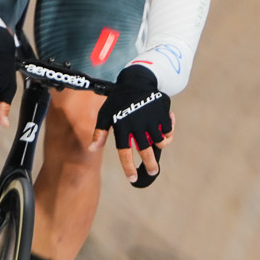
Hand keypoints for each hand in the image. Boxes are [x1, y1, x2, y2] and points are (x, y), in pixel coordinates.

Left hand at [94, 64, 170, 186]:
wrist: (136, 81)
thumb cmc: (118, 100)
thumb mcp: (105, 114)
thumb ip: (99, 133)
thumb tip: (91, 149)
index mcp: (122, 127)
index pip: (125, 152)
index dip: (129, 167)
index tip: (132, 178)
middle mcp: (137, 125)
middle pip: (146, 151)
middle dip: (150, 165)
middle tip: (153, 171)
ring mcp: (151, 120)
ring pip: (160, 142)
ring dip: (160, 145)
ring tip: (158, 144)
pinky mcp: (162, 114)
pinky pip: (169, 131)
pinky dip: (168, 132)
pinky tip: (164, 129)